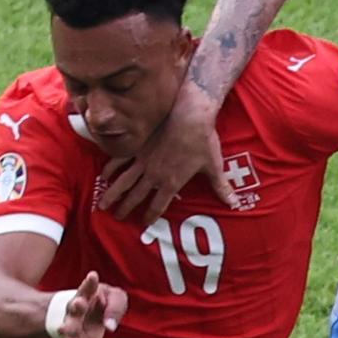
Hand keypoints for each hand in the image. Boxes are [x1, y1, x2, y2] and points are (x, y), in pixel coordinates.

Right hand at [59, 271, 128, 337]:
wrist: (88, 314)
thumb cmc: (103, 302)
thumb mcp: (115, 298)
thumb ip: (116, 307)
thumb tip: (110, 327)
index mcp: (86, 294)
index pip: (88, 287)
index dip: (90, 283)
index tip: (93, 276)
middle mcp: (76, 308)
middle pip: (74, 305)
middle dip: (76, 304)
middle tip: (78, 302)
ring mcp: (73, 325)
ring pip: (68, 327)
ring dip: (66, 328)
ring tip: (61, 330)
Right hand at [98, 85, 229, 224]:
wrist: (190, 114)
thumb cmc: (204, 140)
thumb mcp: (214, 166)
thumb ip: (222, 188)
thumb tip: (235, 203)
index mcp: (172, 183)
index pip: (158, 205)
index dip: (150, 216)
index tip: (143, 223)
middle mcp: (154, 175)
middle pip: (136, 197)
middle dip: (126, 209)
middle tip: (116, 217)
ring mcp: (143, 160)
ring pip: (123, 181)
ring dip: (112, 194)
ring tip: (102, 204)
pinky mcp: (138, 145)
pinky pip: (120, 159)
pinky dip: (111, 168)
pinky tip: (103, 176)